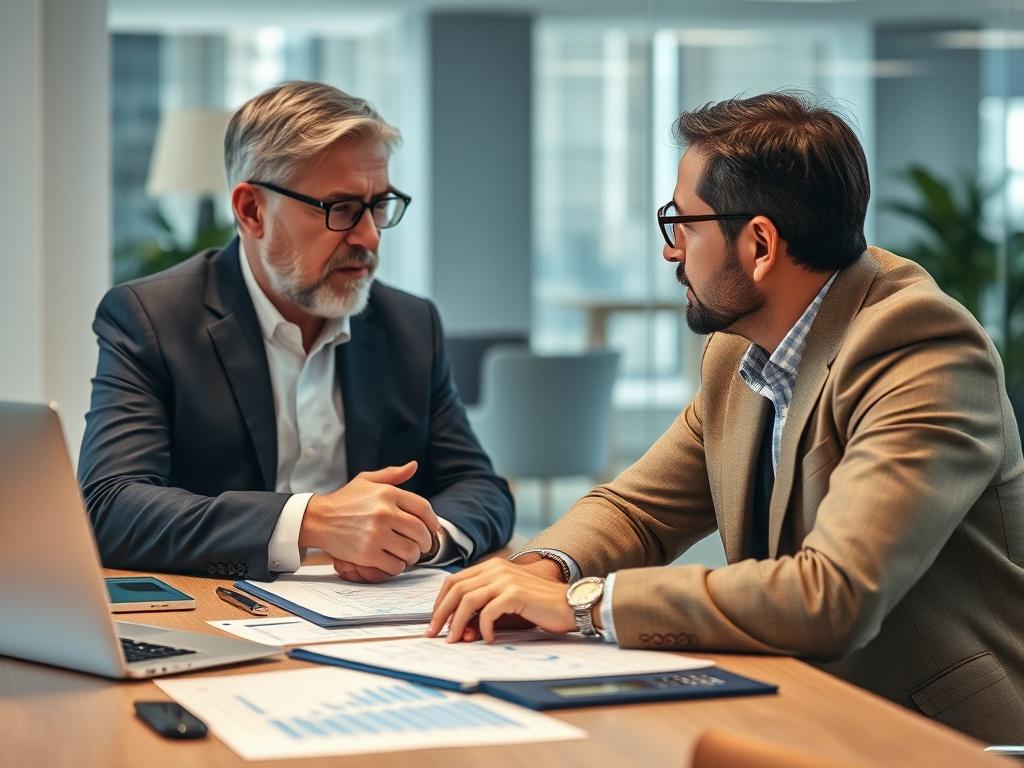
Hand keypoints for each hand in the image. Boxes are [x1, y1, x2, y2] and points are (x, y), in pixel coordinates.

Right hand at [299, 461, 440, 579]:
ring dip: (413, 556)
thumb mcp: (367, 480)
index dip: (432, 521)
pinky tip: (392, 561)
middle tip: (422, 546)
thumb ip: (392, 474)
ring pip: (410, 551)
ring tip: (408, 555)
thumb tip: (414, 466)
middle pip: (420, 532)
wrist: (318, 519)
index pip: (423, 508)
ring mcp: (376, 534)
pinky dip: (397, 567)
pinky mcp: (367, 554)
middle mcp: (384, 512)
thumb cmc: (345, 500)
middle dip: (425, 542)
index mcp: (388, 493)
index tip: (433, 529)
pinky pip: (395, 566)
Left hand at [427, 558, 576, 642]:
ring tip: (455, 640)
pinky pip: (488, 612)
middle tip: (435, 634)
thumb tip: (461, 630)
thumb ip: (484, 611)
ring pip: (467, 600)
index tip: (435, 621)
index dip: (440, 601)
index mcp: (493, 567)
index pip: (454, 580)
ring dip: (456, 623)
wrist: (570, 604)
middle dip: (440, 613)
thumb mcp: (506, 605)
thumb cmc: (539, 606)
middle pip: (456, 589)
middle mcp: (497, 569)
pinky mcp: (515, 593)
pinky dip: (483, 628)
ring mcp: (506, 579)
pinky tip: (488, 639)